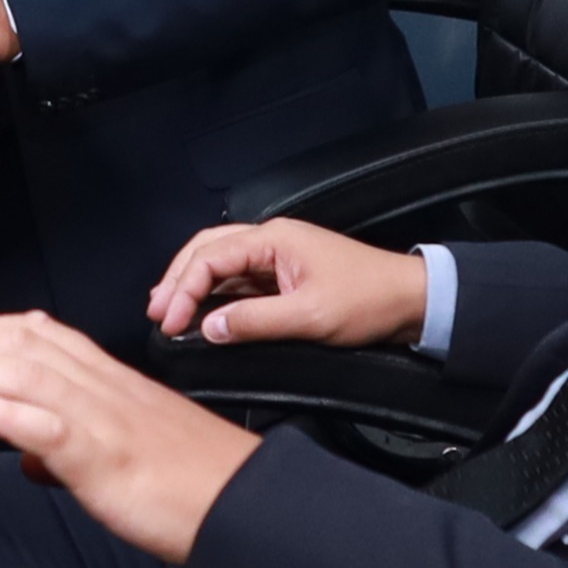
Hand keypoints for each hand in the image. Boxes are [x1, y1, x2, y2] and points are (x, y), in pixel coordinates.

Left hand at [0, 312, 262, 562]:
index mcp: (110, 383)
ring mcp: (105, 418)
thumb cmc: (190, 485)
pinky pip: (51, 427)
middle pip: (22, 344)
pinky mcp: (107, 457)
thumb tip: (30, 458)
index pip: (40, 335)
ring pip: (27, 374)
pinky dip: (6, 414)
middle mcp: (104, 388)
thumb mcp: (124, 457)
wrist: (247, 507)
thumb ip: (74, 447)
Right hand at [148, 218, 427, 347]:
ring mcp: (277, 258)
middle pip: (207, 251)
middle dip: (177, 280)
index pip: (210, 257)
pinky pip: (238, 281)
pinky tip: (203, 314)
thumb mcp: (310, 317)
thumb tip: (209, 328)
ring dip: (192, 286)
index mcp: (274, 239)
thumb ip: (255, 322)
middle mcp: (271, 241)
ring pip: (219, 264)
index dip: (183, 289)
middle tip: (156, 313)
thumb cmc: (369, 300)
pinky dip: (215, 296)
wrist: (411, 302)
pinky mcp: (284, 277)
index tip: (169, 322)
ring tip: (168, 311)